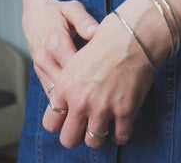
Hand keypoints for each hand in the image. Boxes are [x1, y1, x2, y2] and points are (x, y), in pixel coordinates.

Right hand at [22, 0, 98, 94]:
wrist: (34, 13)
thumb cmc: (57, 11)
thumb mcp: (71, 8)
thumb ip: (84, 20)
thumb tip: (96, 33)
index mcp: (56, 43)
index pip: (76, 72)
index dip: (94, 82)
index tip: (110, 85)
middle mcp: (45, 59)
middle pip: (66, 87)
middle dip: (85, 95)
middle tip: (104, 99)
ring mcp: (40, 67)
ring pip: (57, 94)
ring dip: (74, 100)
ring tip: (93, 103)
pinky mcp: (39, 71)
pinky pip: (51, 92)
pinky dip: (64, 99)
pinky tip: (78, 99)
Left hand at [42, 0, 170, 146]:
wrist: (129, 37)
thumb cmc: (102, 45)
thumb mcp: (75, 63)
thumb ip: (67, 88)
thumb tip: (69, 106)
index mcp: (64, 88)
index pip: (51, 123)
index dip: (59, 125)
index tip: (68, 122)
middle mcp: (80, 101)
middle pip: (69, 139)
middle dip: (75, 137)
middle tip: (83, 130)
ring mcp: (103, 108)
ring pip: (94, 142)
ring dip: (97, 137)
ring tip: (102, 128)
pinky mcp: (125, 110)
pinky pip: (121, 137)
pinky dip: (120, 136)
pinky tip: (120, 128)